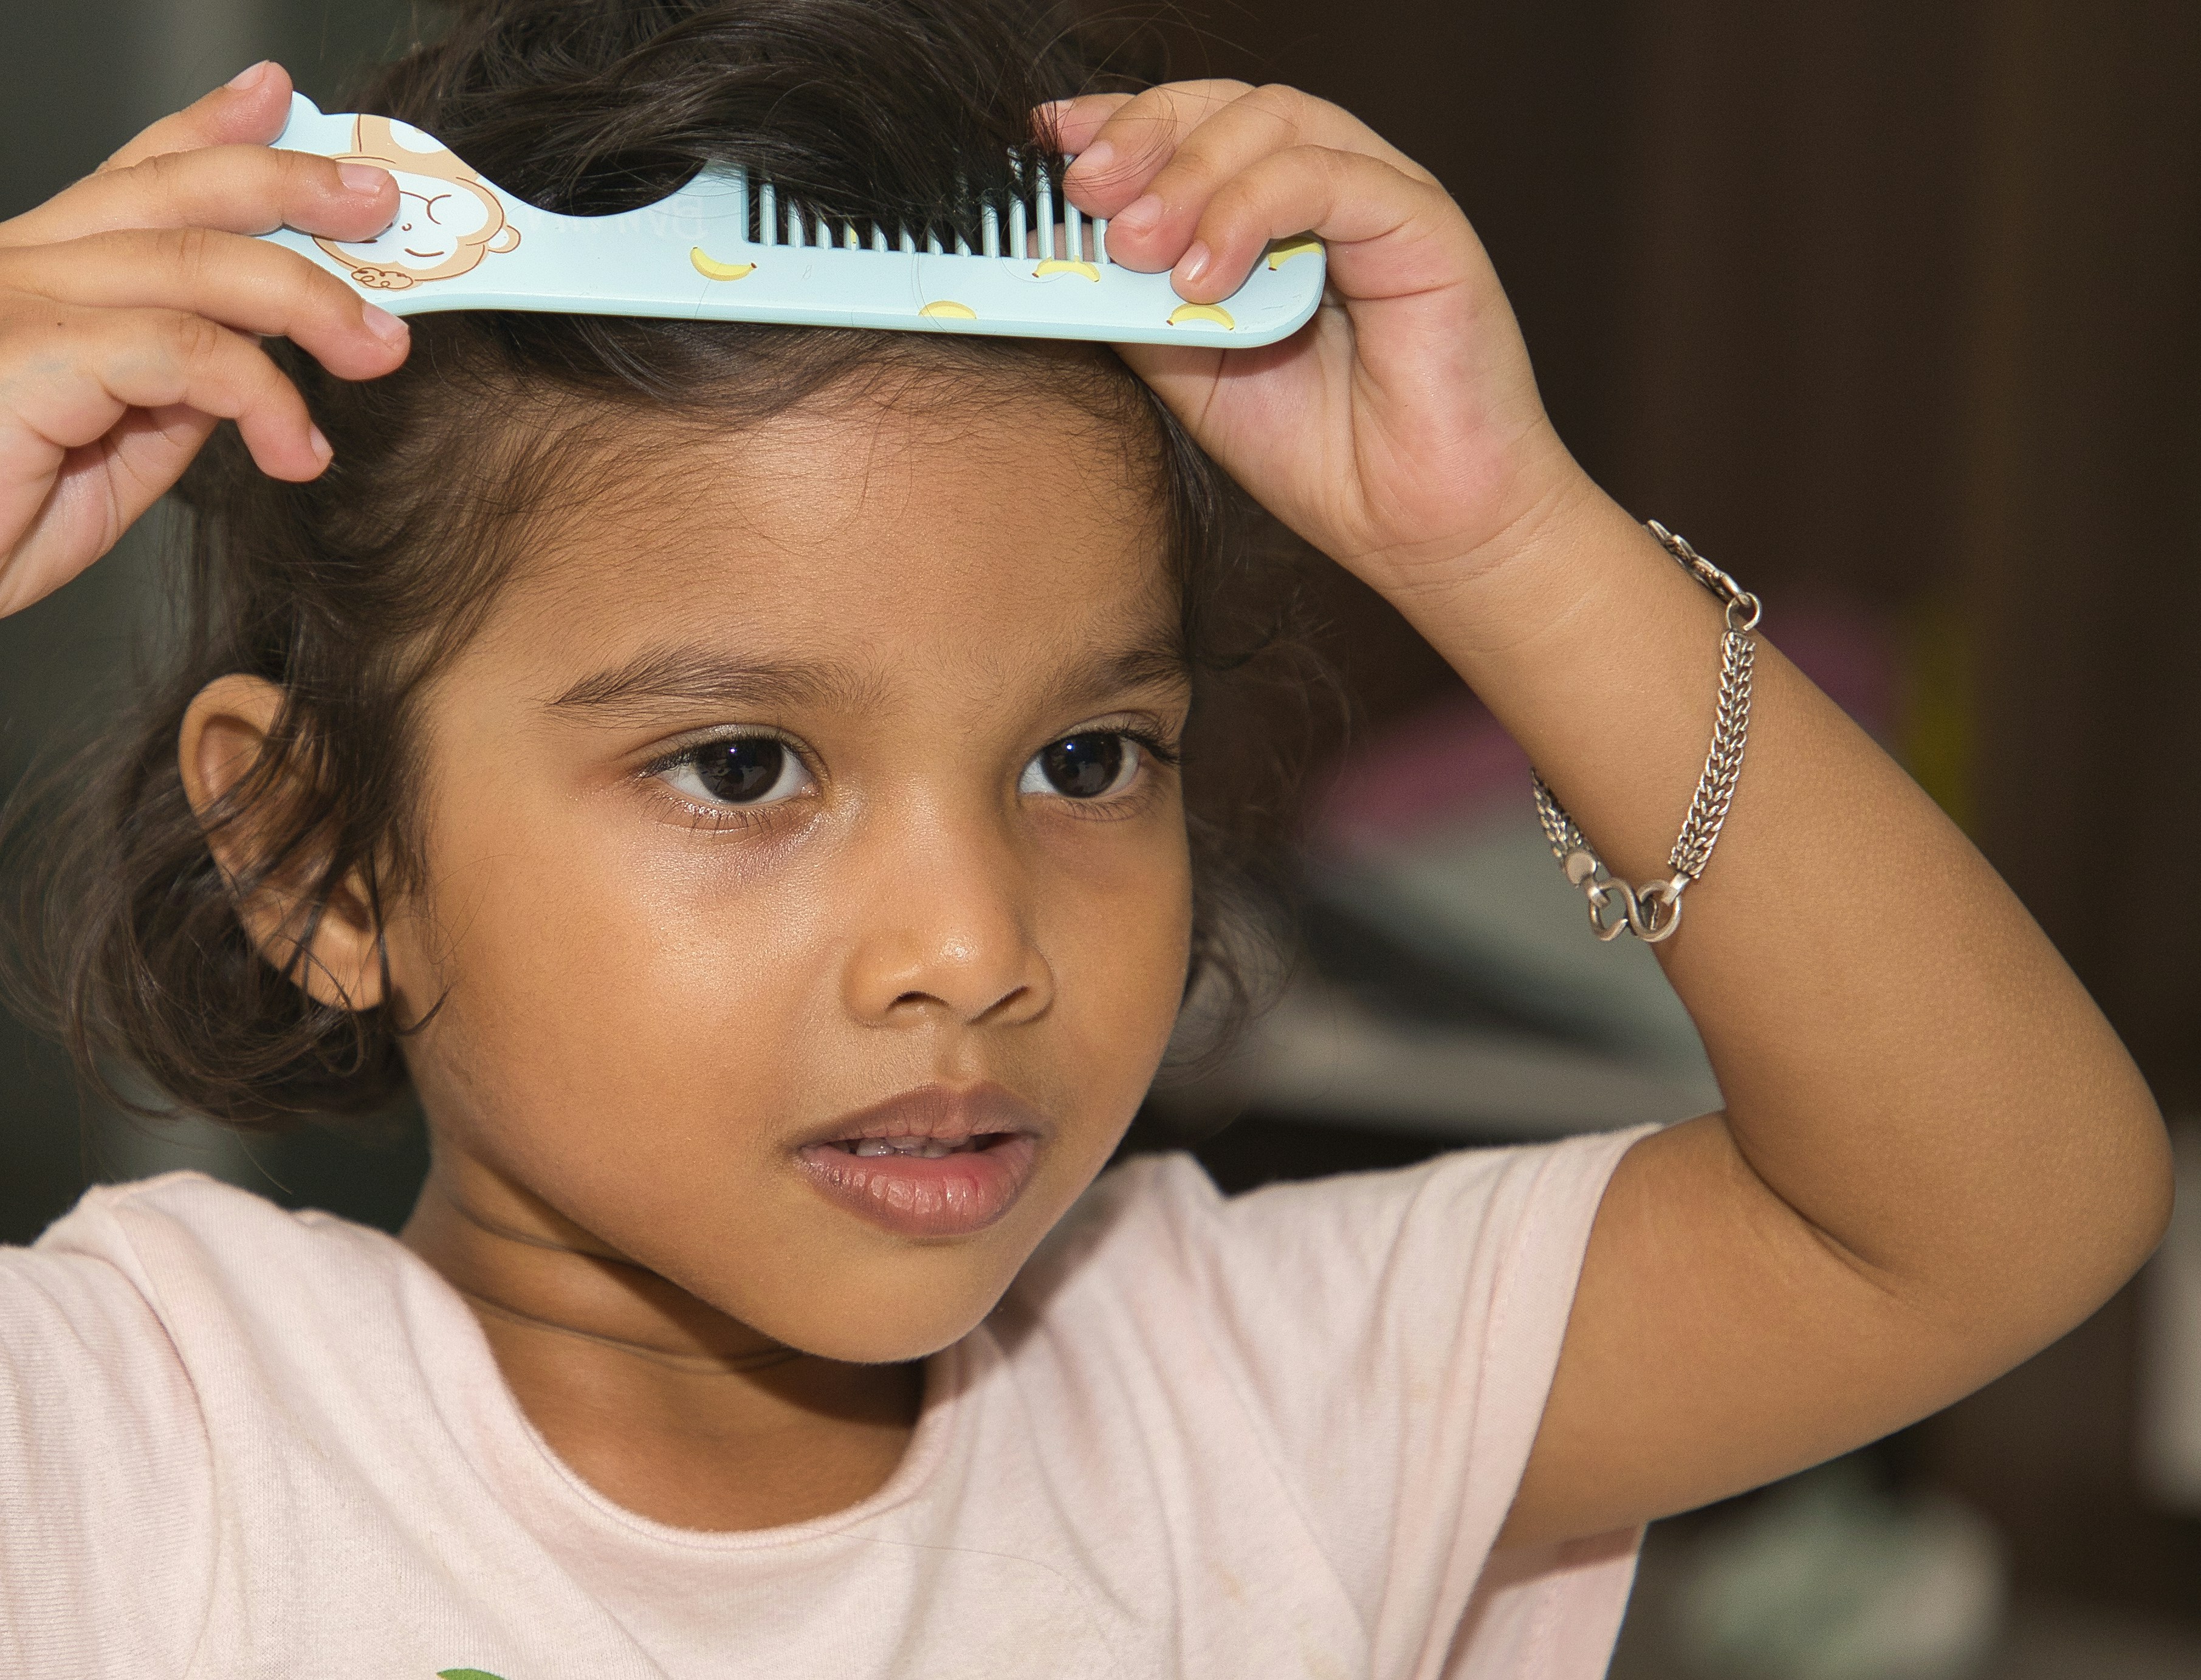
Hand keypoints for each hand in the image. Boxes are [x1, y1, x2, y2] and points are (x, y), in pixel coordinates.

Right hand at [0, 61, 409, 617]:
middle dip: (289, 187)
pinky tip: (296, 449)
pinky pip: (181, 350)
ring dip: (310, 301)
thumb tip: (249, 357)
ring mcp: (15, 303)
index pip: (132, 180)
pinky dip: (263, 397)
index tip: (279, 102)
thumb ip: (171, 392)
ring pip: (192, 262)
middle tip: (377, 201)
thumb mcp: (109, 452)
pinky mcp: (29, 355)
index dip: (209, 132)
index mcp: (33, 278)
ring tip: (380, 350)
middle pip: (169, 194)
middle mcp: (16, 269)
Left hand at [1053, 82, 1596, 604]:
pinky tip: (1207, 275)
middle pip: (1228, 104)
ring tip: (1141, 250)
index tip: (1047, 141)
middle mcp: (1330, 188)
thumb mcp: (1190, 371)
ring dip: (1190, 174)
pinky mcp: (1425, 225)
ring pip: (1276, 121)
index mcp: (1274, 214)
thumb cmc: (1320, 454)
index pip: (1192, 126)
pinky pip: (1330, 177)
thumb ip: (1132, 303)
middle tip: (1087, 192)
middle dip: (1145, 134)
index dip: (1119, 120)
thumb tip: (1050, 246)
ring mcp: (1381, 199)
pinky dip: (1252, 211)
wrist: (1417, 532)